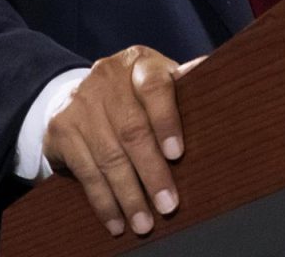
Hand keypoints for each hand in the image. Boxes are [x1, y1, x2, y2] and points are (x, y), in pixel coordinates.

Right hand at [43, 46, 203, 236]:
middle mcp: (106, 77)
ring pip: (109, 156)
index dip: (167, 121)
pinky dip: (103, 201)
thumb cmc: (136, 95)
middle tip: (168, 205)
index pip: (154, 87)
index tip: (177, 154)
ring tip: (144, 222)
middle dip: (152, 172)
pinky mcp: (60, 128)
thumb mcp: (159, 82)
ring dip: (128, 195)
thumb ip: (185, 89)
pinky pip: (85, 171)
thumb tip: (224, 83)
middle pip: (132, 129)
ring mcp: (80, 102)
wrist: (79, 94)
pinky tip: (116, 220)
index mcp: (139, 63)